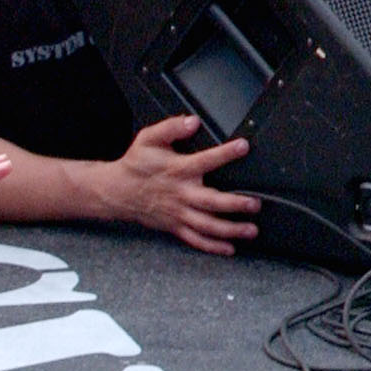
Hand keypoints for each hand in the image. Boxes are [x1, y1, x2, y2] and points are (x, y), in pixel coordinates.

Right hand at [106, 113, 256, 254]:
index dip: (225, 153)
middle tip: (254, 204)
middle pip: (211, 202)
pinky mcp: (175, 226)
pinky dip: (212, 246)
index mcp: (178, 170)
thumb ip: (171, 127)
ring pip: (206, 225)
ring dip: (230, 230)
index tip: (243, 146)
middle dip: (234, 205)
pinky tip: (229, 249)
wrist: (116, 191)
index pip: (205, 160)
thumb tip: (192, 121)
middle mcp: (181, 194)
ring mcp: (178, 213)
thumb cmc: (136, 164)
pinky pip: (195, 239)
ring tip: (251, 230)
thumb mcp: (149, 139)